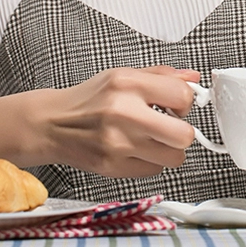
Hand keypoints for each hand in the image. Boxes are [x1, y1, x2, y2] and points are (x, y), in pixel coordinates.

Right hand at [45, 65, 200, 177]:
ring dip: (169, 150)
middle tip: (172, 126)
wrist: (52, 123)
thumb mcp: (125, 75)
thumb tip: (193, 79)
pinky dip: (151, 162)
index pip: (182, 95)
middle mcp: (123, 113)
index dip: (186, 101)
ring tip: (154, 138)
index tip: (178, 104)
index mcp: (128, 84)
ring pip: (173, 158)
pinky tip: (137, 149)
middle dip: (183, 131)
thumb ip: (163, 76)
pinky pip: (153, 171)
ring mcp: (118, 143)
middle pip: (183, 135)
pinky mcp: (112, 167)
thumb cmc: (91, 98)